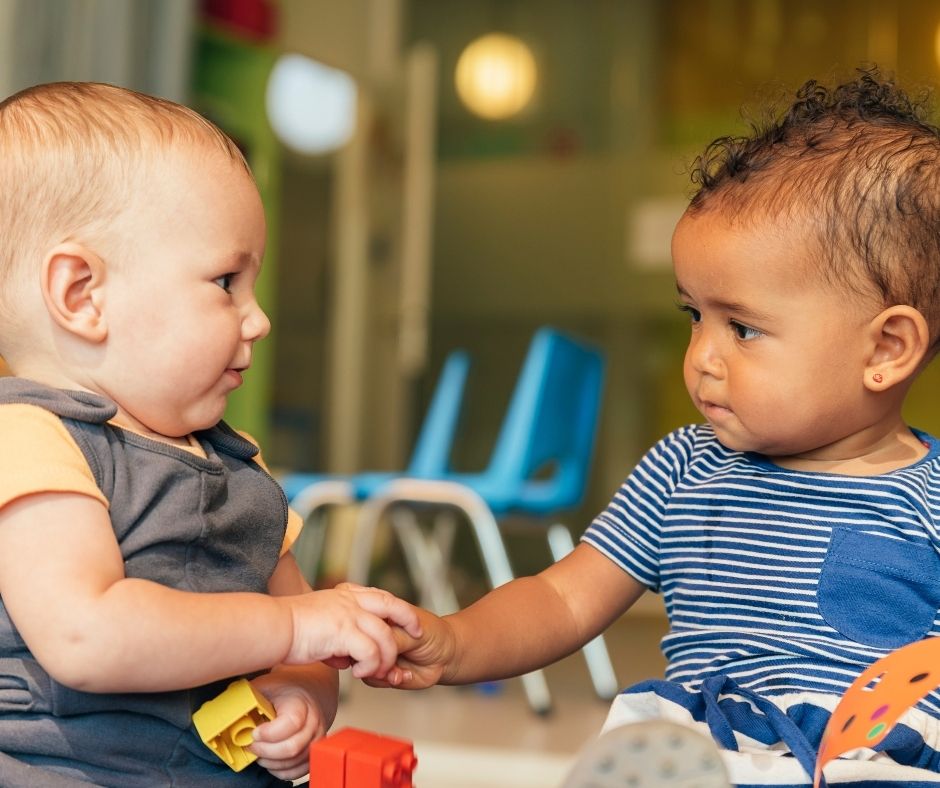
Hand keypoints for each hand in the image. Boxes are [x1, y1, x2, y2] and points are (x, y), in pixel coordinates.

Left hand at [249, 671, 332, 780]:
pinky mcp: (314, 752)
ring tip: (259, 752)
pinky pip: (298, 771)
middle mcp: (313, 721)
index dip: (269, 733)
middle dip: (265, 751)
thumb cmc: (283, 690)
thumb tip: (225, 711)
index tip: (254, 732)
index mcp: (300, 702)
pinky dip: (280, 770)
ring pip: (293, 762)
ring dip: (270, 762)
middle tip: (251, 745)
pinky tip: (270, 759)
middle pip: (291, 748)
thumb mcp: (264, 686)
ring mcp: (316, 738)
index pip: (290, 723)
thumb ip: (247, 698)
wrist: (308, 690)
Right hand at [284, 583, 421, 678]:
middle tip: (417, 634)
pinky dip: (370, 665)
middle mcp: (350, 600)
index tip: (407, 619)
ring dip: (386, 657)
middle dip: (409, 619)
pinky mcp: (344, 632)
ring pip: (384, 635)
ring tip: (378, 671)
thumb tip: (342, 652)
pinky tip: (359, 673)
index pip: (379, 596)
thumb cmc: (288, 628)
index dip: (396, 607)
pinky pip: (370, 652)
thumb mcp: (318, 619)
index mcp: (344, 595)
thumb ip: (335, 628)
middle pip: (391, 605)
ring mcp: (348, 614)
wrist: (272, 627)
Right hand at [366, 607, 456, 688]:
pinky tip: (402, 675)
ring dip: (380, 671)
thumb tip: (370, 645)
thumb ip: (392, 637)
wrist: (448, 656)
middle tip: (389, 660)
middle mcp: (375, 635)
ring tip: (398, 671)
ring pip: (362, 664)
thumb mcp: (413, 633)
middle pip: (358, 645)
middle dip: (372, 656)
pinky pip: (372, 679)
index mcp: (381, 617)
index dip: (366, 632)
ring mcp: (377, 653)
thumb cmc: (434, 634)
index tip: (382, 638)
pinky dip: (387, 679)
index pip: (361, 622)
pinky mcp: (381, 672)